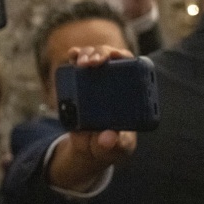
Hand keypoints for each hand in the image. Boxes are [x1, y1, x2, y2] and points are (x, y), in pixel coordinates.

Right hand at [47, 44, 137, 191]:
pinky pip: (76, 66)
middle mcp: (113, 81)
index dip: (123, 56)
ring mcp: (94, 80)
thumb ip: (114, 144)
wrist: (91, 149)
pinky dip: (74, 56)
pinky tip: (72, 54)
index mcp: (131, 92)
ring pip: (92, 57)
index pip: (131, 66)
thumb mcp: (117, 148)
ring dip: (86, 54)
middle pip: (110, 57)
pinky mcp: (77, 83)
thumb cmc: (113, 145)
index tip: (116, 56)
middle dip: (101, 53)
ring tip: (80, 63)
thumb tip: (107, 138)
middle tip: (93, 63)